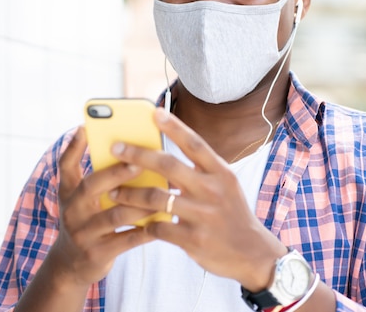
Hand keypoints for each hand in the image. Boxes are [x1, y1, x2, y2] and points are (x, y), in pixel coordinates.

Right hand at [47, 127, 154, 288]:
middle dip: (117, 173)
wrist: (70, 265)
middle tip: (140, 162)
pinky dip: (148, 229)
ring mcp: (83, 233)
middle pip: (92, 186)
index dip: (74, 146)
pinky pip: (127, 239)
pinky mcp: (98, 253)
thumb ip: (100, 178)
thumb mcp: (82, 199)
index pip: (66, 165)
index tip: (85, 127)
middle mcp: (72, 210)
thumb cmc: (87, 220)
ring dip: (141, 203)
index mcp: (68, 192)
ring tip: (162, 194)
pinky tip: (165, 220)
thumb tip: (134, 153)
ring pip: (115, 215)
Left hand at [109, 109, 286, 290]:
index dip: (175, 127)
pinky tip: (134, 222)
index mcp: (221, 173)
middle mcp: (212, 190)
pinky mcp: (193, 239)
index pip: (195, 144)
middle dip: (137, 155)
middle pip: (169, 165)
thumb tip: (162, 158)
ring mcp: (203, 215)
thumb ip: (200, 172)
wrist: (252, 253)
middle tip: (115, 149)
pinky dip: (143, 224)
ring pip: (156, 198)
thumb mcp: (225, 186)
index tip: (154, 112)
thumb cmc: (231, 214)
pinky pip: (159, 227)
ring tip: (113, 192)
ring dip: (130, 194)